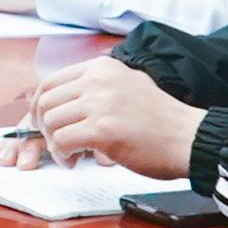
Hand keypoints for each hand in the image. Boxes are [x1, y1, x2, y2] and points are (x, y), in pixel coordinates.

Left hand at [16, 54, 200, 172]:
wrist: (188, 138)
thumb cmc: (161, 121)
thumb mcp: (128, 85)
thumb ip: (97, 87)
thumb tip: (64, 102)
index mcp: (101, 67)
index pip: (51, 82)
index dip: (40, 106)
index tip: (42, 123)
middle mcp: (97, 79)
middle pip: (45, 102)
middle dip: (43, 127)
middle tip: (57, 143)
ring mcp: (99, 103)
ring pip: (50, 122)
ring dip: (54, 143)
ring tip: (70, 154)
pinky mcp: (102, 129)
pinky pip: (61, 141)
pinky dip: (62, 155)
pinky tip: (75, 160)